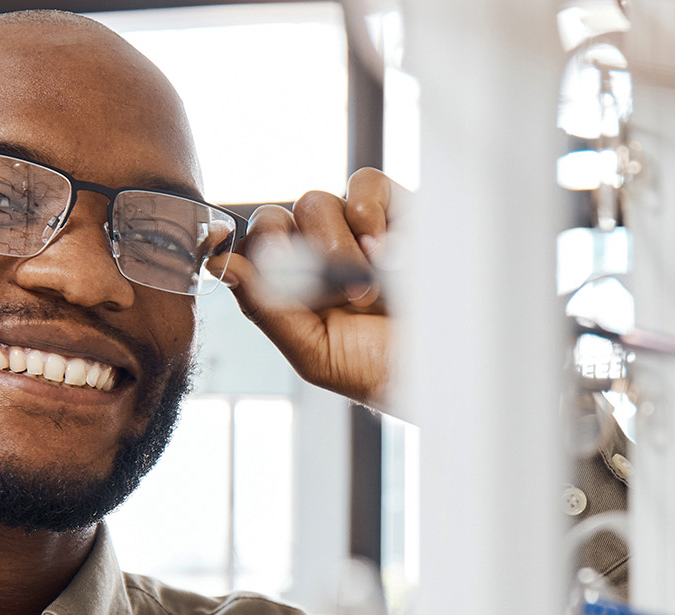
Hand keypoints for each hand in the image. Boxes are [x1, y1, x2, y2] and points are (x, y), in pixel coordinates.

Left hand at [219, 168, 396, 409]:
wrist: (454, 365)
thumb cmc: (386, 369)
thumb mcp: (316, 353)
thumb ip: (266, 309)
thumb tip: (220, 265)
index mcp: (293, 290)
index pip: (249, 249)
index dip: (246, 252)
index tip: (254, 266)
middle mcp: (319, 255)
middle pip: (274, 220)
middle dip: (295, 258)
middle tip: (331, 297)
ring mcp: (357, 229)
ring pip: (313, 203)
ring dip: (337, 248)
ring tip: (371, 290)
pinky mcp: (398, 207)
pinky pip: (362, 183)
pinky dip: (367, 211)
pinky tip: (385, 249)